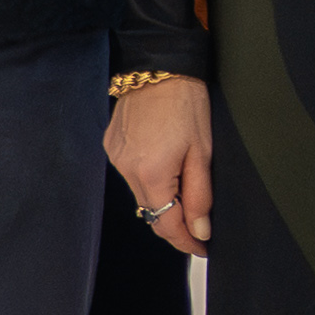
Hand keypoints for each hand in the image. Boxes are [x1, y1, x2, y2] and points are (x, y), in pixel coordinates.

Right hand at [103, 75, 211, 253]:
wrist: (159, 66)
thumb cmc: (186, 102)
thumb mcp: (203, 151)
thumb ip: (199, 194)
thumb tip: (199, 229)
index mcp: (151, 174)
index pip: (166, 224)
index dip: (186, 241)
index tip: (202, 248)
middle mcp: (126, 170)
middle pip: (152, 212)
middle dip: (175, 223)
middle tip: (199, 228)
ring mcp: (116, 158)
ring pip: (141, 195)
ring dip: (163, 199)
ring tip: (186, 193)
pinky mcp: (112, 146)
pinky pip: (132, 174)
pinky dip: (150, 179)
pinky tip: (165, 167)